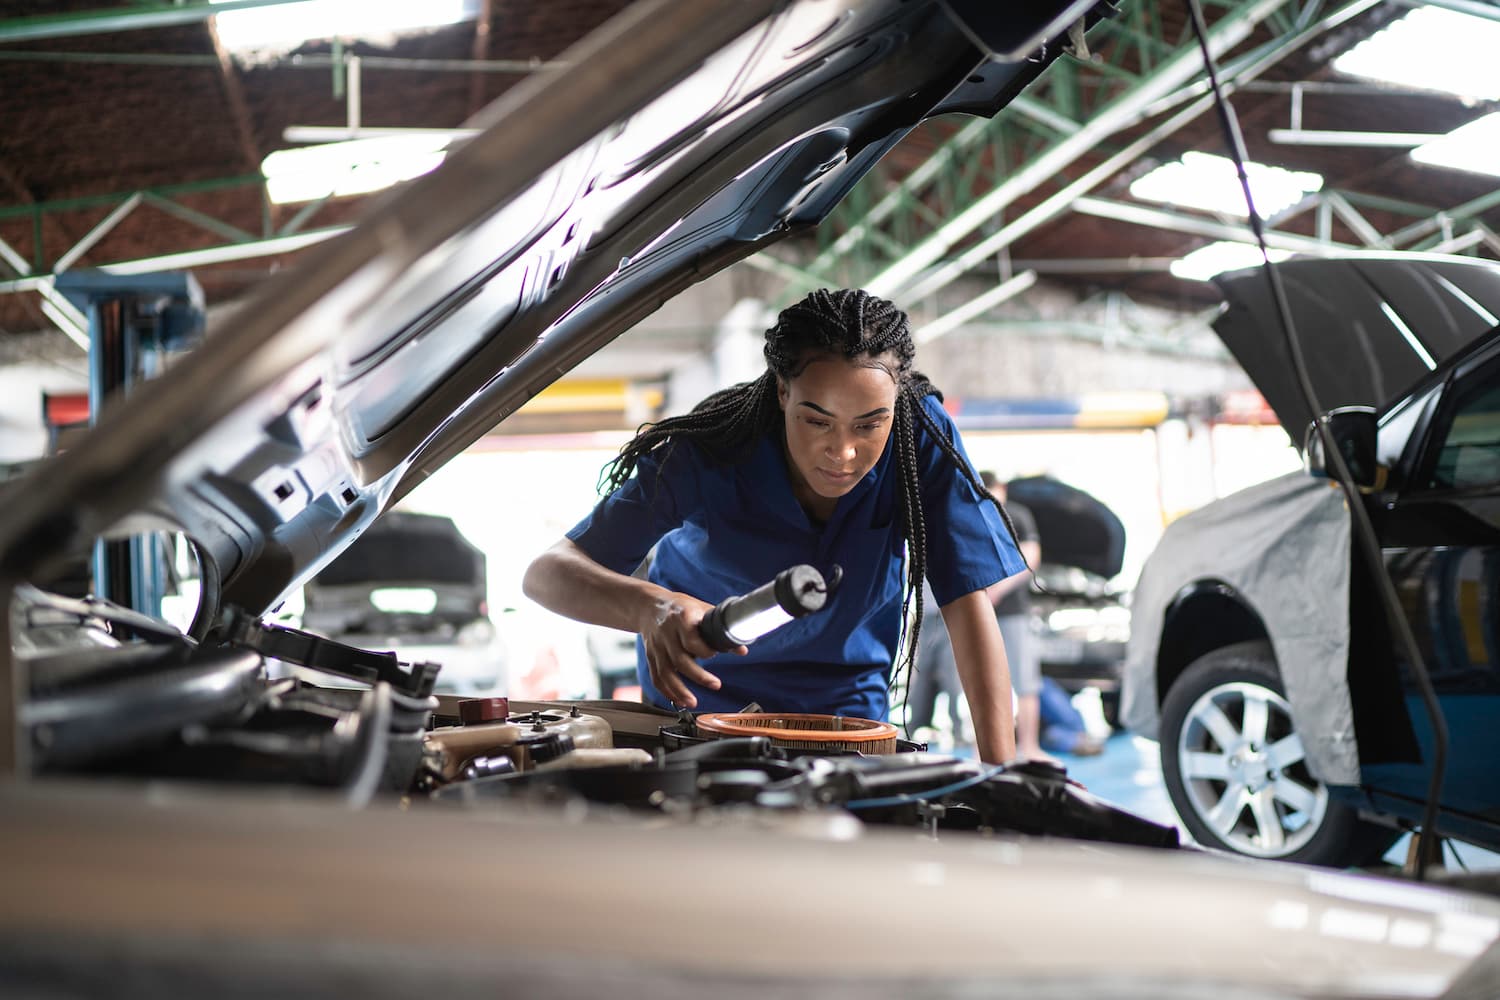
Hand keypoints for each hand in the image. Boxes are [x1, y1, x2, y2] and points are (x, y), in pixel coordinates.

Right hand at [637, 589, 746, 708]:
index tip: (715, 654)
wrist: (649, 606)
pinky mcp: (650, 656)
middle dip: (699, 676)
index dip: (705, 650)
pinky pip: (656, 677)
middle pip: (680, 660)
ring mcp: (657, 646)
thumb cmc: (680, 607)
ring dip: (679, 690)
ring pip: (666, 672)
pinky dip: (667, 691)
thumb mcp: (701, 610)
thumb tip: (742, 649)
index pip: (692, 639)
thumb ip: (720, 629)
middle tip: (716, 685)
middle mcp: (667, 633)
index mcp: (682, 618)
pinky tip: (679, 701)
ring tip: (693, 703)